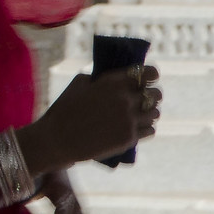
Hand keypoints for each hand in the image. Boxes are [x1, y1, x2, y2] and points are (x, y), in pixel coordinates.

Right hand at [20, 66, 160, 173]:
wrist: (56, 140)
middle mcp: (125, 99)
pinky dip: (146, 129)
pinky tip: (137, 128)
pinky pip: (150, 130)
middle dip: (152, 96)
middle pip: (156, 94)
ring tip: (141, 116)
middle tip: (144, 100)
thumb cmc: (64, 110)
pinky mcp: (129, 138)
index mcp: (113, 82)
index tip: (149, 79)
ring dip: (149, 113)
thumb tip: (115, 80)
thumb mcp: (78, 84)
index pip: (148, 73)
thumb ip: (101, 79)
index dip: (151, 76)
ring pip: (155, 113)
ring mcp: (129, 120)